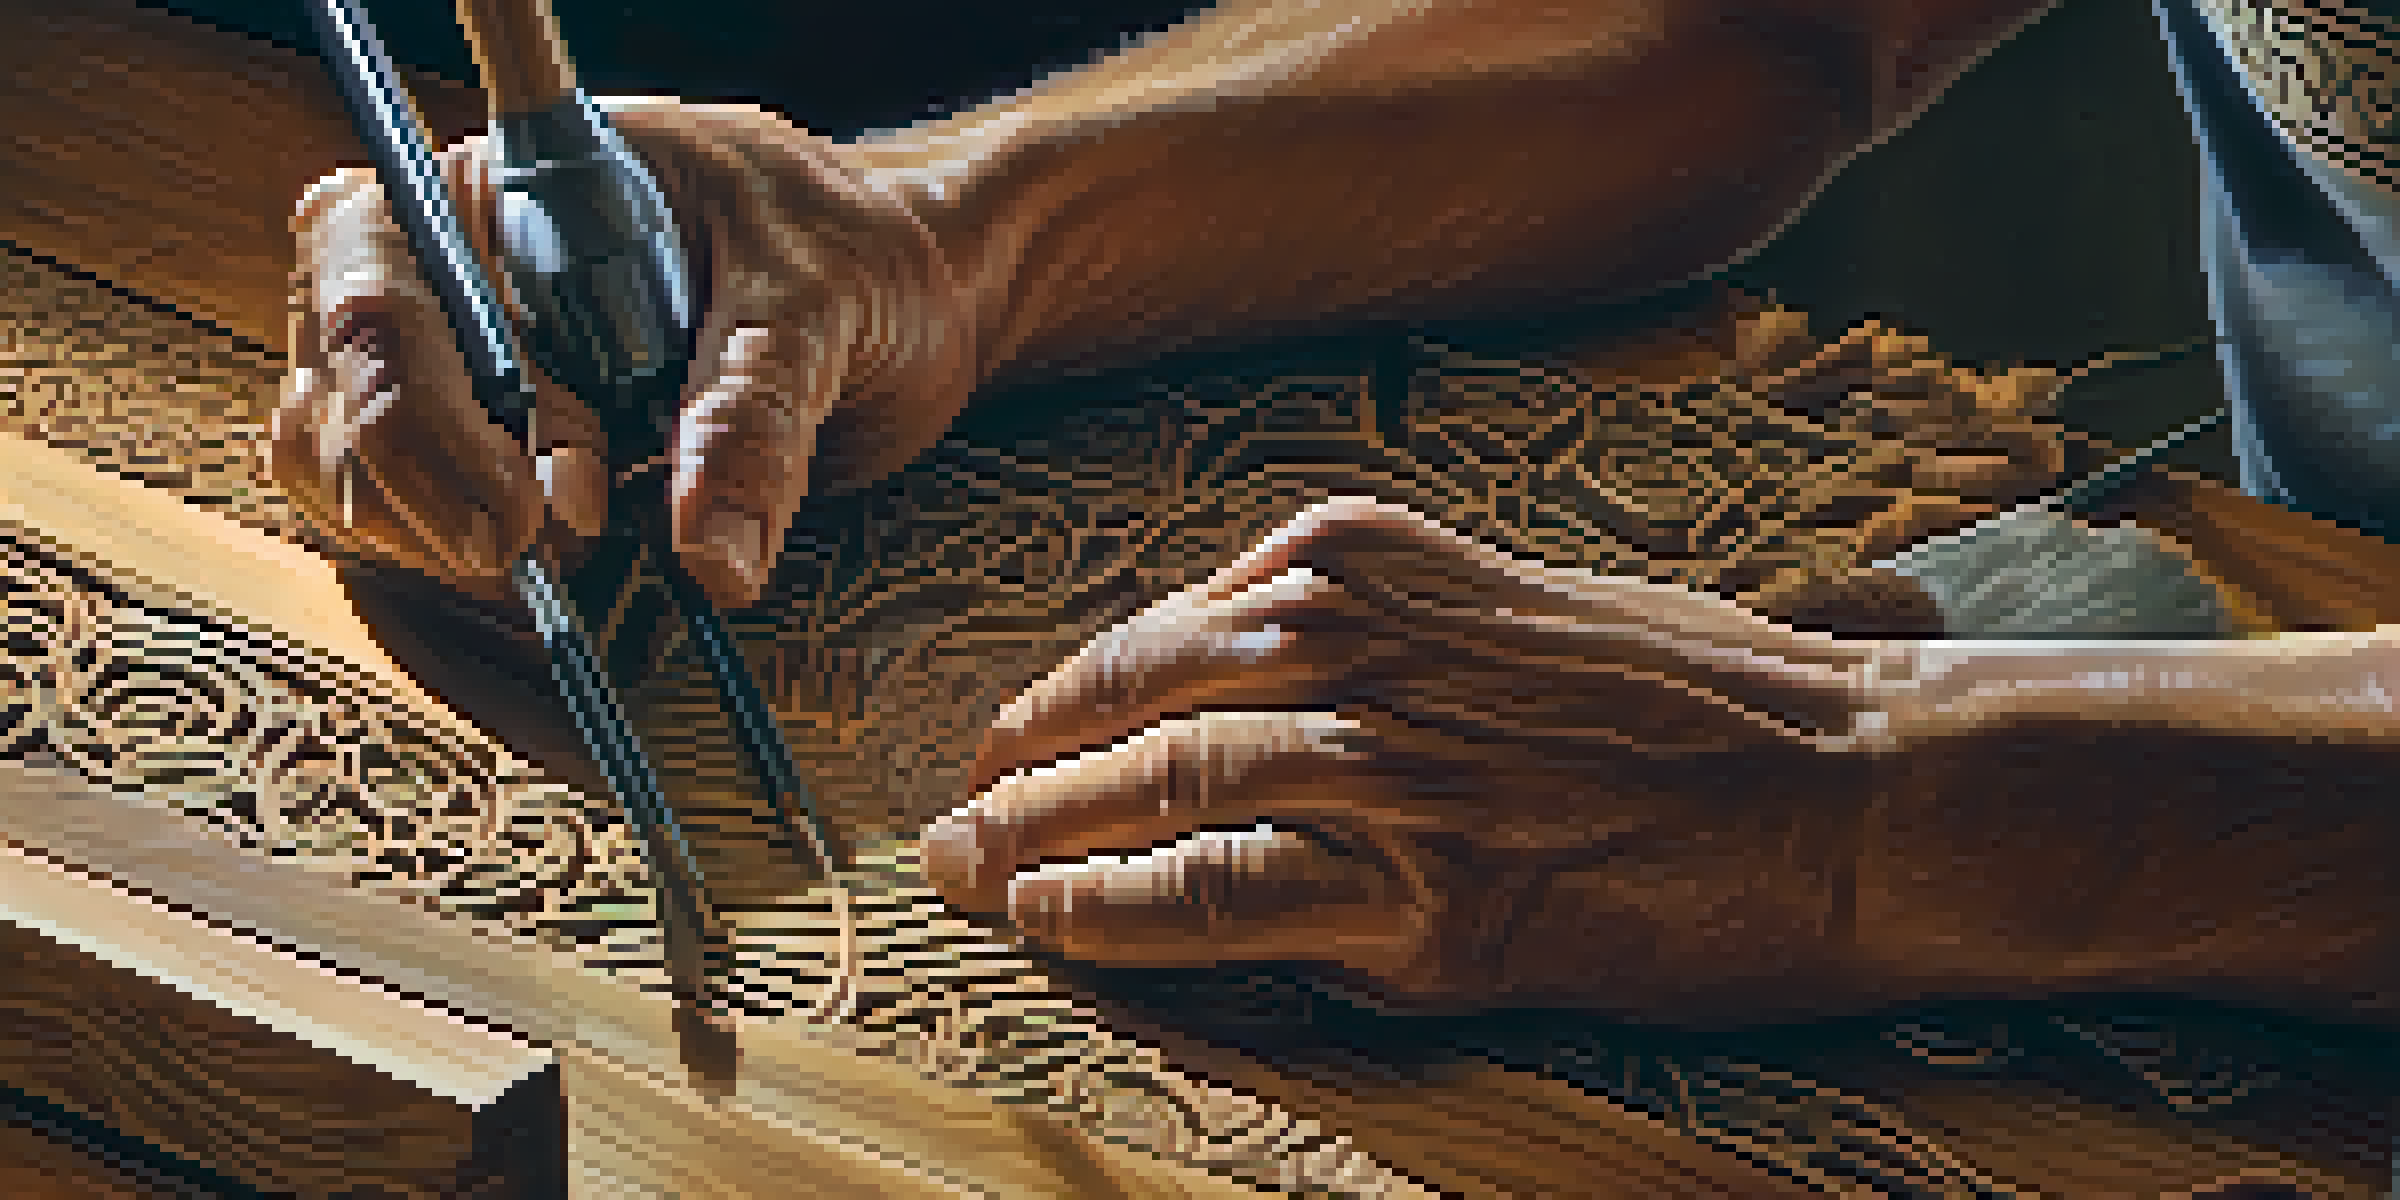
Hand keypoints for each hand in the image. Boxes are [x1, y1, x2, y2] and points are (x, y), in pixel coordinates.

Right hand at [271, 98, 978, 609]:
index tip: (528, 508)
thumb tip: (710, 557)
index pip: (370, 271)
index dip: (420, 401)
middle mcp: (439, 274)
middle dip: (428, 490)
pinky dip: (462, 566)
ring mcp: (447, 370)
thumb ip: (753, 410)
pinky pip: (404, 525)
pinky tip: (566, 566)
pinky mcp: (478, 458)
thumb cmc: (845, 252)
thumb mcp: (819, 302)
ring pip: (346, 471)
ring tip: (589, 542)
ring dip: (441, 539)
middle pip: (337, 387)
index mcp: (495, 190)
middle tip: (556, 550)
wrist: (893, 296)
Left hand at [922, 497, 1909, 1023]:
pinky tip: (1060, 928)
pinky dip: (1119, 919)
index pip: (1160, 629)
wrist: (1856, 786)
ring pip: (1156, 802)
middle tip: (953, 821)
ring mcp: (1393, 773)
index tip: (1011, 742)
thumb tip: (1230, 684)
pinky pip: (1223, 906)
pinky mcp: (1435, 903)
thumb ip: (1369, 626)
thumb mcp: (1506, 599)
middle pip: (1133, 710)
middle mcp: (1361, 647)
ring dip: (1040, 847)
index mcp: (1370, 559)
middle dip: (1023, 773)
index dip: (1065, 696)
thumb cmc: (1696, 695)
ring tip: (975, 880)